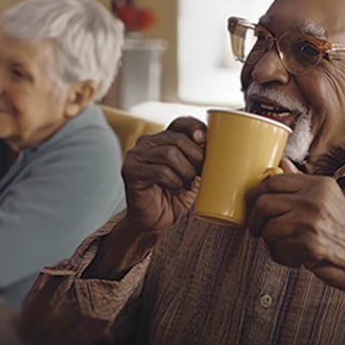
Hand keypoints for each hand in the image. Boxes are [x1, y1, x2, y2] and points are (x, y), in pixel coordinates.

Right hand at [120, 116, 205, 231]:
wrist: (156, 221)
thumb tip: (215, 142)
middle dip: (195, 157)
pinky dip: (174, 181)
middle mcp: (147, 143)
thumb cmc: (176, 196)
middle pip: (177, 139)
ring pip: (169, 154)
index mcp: (163, 139)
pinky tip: (174, 188)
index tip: (205, 141)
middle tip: (199, 173)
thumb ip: (201, 156)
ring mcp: (136, 155)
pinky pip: (160, 171)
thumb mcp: (194, 173)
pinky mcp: (130, 171)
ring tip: (186, 183)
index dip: (196, 128)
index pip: (181, 123)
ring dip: (185, 171)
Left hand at [244, 159, 344, 294]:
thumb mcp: (329, 199)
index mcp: (319, 185)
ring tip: (286, 245)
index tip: (253, 204)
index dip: (256, 194)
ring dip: (271, 242)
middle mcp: (315, 200)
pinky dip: (282, 257)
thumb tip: (282, 164)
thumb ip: (302, 182)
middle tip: (259, 229)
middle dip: (256, 220)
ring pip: (268, 229)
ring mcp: (312, 223)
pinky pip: (278, 250)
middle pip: (263, 204)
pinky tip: (296, 256)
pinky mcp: (309, 245)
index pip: (274, 181)